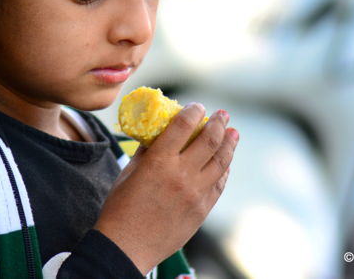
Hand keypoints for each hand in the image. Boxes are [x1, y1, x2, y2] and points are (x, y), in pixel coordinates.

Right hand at [94, 103, 238, 273]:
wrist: (127, 247)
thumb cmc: (120, 208)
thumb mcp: (128, 172)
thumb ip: (147, 151)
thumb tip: (160, 135)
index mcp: (159, 161)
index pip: (183, 126)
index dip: (193, 111)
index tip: (197, 106)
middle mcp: (181, 174)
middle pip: (209, 140)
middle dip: (219, 123)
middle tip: (223, 114)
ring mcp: (195, 193)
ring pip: (221, 161)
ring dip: (229, 143)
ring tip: (233, 132)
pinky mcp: (202, 209)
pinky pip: (219, 184)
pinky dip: (224, 169)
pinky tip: (226, 161)